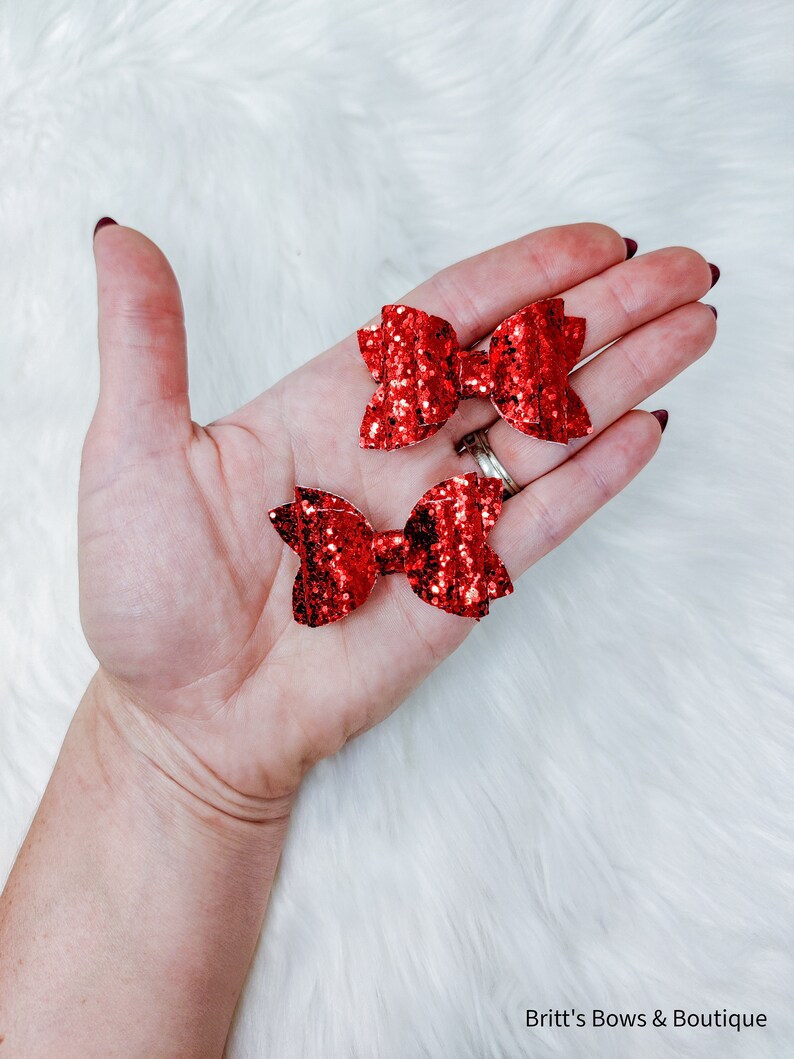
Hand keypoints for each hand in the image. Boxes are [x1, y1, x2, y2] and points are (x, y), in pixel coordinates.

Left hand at [80, 222, 715, 803]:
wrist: (187, 718)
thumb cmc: (149, 594)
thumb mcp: (132, 455)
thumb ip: (147, 343)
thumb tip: (121, 234)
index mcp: (330, 403)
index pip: (443, 317)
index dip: (520, 275)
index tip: (593, 242)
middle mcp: (397, 451)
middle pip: (517, 364)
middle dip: (603, 314)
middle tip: (683, 269)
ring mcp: (437, 517)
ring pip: (547, 433)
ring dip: (623, 379)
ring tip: (694, 327)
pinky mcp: (461, 587)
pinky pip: (540, 523)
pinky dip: (596, 479)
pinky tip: (648, 429)